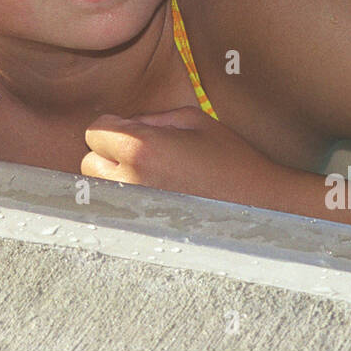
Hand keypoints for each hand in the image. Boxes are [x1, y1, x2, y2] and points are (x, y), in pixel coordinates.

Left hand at [81, 106, 285, 205]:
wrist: (261, 207)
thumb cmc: (230, 159)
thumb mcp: (194, 120)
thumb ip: (151, 117)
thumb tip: (126, 125)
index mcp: (141, 148)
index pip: (94, 132)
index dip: (112, 127)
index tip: (132, 131)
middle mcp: (130, 180)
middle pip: (89, 162)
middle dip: (109, 154)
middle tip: (142, 154)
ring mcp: (135, 211)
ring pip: (100, 191)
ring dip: (115, 179)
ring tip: (149, 176)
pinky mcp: (143, 232)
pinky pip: (117, 213)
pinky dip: (128, 203)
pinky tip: (156, 197)